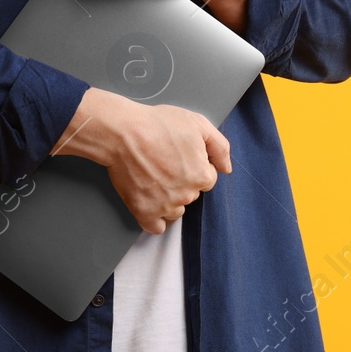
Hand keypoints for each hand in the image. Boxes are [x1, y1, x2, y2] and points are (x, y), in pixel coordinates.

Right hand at [52, 88, 231, 234]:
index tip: (180, 156)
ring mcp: (165, 206)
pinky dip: (155, 218)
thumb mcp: (198, 124)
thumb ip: (220, 147)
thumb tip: (227, 168)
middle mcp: (186, 195)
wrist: (123, 133)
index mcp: (201, 175)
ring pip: (175, 211)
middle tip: (164, 162)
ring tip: (154, 178)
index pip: (207, 179)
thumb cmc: (158, 125)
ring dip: (170, 200)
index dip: (195, 165)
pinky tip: (150, 201)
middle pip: (191, 194)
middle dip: (182, 182)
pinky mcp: (144, 213)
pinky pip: (156, 227)